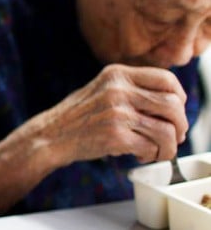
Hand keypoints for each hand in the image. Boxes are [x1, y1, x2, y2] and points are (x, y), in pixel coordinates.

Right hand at [38, 63, 187, 166]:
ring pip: (167, 131)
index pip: (167, 79)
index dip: (180, 97)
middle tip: (175, 136)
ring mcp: (117, 113)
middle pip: (173, 105)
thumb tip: (172, 102)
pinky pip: (151, 148)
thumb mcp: (101, 89)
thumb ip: (131, 88)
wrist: (49, 136)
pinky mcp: (115, 136)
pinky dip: (151, 156)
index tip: (176, 111)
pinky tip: (140, 156)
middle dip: (180, 125)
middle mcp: (118, 89)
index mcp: (116, 74)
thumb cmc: (77, 117)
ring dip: (168, 147)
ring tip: (158, 151)